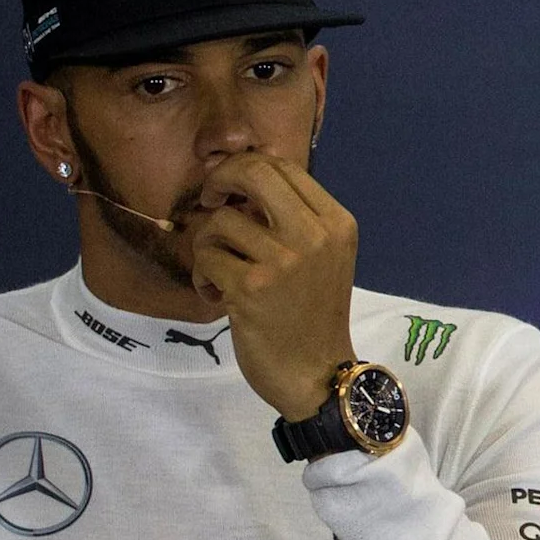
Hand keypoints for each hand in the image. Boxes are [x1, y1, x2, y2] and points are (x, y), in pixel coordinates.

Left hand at [183, 154, 360, 418]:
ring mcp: (284, 262)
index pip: (283, 166)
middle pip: (253, 173)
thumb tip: (239, 181)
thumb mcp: (323, 256)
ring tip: (220, 271)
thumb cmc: (314, 313)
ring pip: (220, 221)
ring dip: (208, 245)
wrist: (317, 372)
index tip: (230, 192)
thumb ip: (293, 218)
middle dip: (220, 181)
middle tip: (211, 202)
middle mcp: (315, 235)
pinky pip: (206, 258)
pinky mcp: (251, 288)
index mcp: (337, 223)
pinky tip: (217, 294)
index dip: (244, 169)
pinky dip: (203, 276)